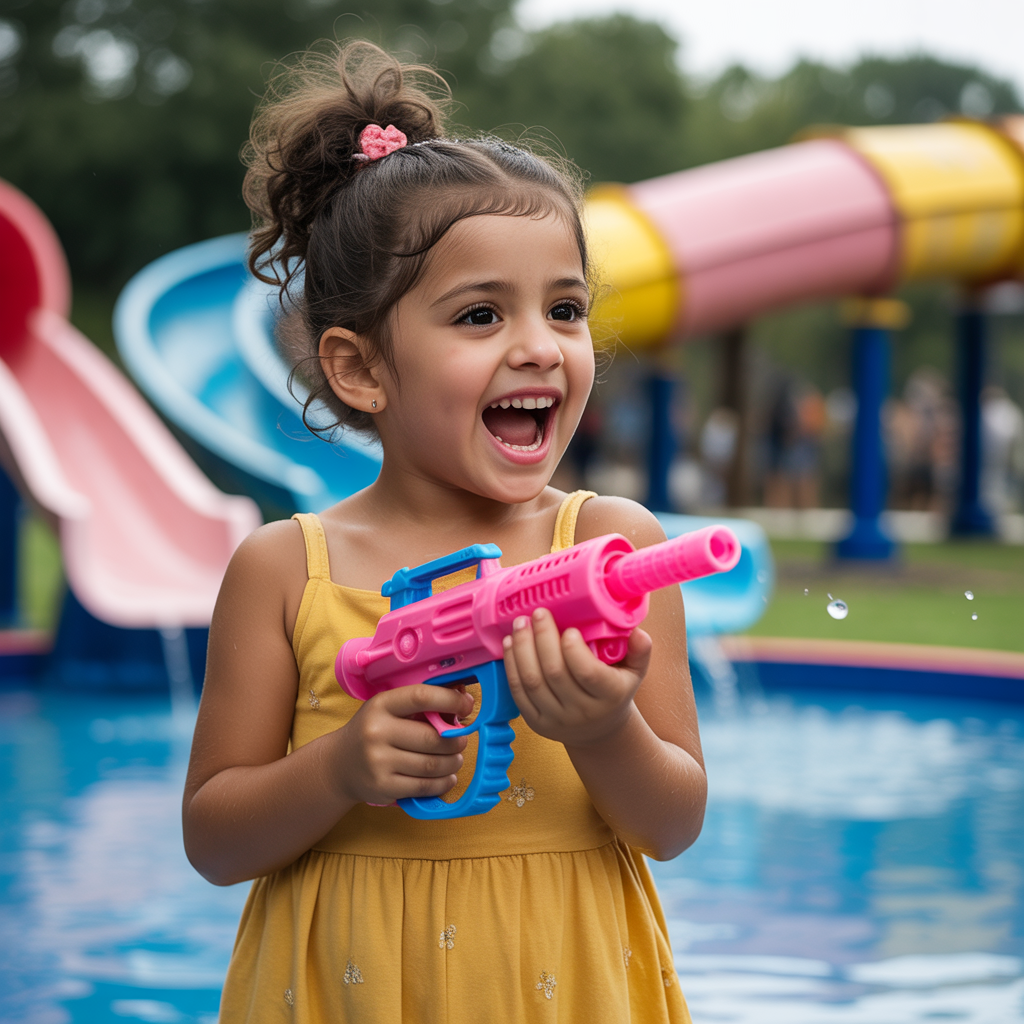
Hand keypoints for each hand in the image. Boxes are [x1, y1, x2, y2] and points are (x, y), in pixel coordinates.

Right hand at [329, 685, 474, 805]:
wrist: (339, 765)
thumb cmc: (374, 731)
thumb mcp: (389, 709)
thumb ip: (421, 705)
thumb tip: (463, 697)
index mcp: (381, 705)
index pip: (420, 697)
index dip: (450, 700)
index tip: (467, 705)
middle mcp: (376, 732)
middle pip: (432, 738)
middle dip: (456, 740)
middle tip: (462, 741)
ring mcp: (378, 761)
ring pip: (432, 765)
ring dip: (453, 762)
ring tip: (456, 759)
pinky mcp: (382, 786)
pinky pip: (424, 786)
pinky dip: (443, 783)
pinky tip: (448, 777)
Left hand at [502, 608, 651, 747]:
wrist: (599, 731)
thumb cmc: (615, 691)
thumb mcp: (634, 673)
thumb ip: (640, 651)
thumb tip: (638, 633)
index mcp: (609, 696)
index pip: (587, 672)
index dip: (574, 650)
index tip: (568, 629)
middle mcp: (581, 711)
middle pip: (555, 673)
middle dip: (543, 638)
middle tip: (538, 613)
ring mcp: (556, 719)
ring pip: (532, 682)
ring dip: (522, 649)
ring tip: (521, 623)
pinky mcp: (535, 722)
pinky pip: (518, 692)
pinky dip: (511, 665)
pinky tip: (510, 643)